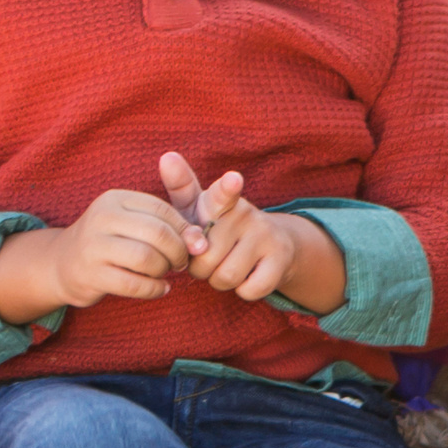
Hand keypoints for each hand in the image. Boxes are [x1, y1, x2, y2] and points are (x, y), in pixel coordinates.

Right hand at [1, 183, 203, 317]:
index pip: (162, 210)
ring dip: (164, 270)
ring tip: (165, 273)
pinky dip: (155, 289)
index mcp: (114, 199)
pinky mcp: (90, 275)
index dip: (184, 229)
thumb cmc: (112, 241)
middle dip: (178, 251)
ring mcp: (92, 247)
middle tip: (180, 262)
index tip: (193, 244)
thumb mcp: (134, 222)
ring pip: (147, 259)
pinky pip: (134, 285)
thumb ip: (169, 225)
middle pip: (157, 234)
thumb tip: (202, 242)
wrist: (63, 263)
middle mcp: (101, 218)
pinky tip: (160, 288)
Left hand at [158, 155, 339, 311]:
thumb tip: (166, 156)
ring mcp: (266, 237)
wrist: (274, 244)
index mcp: (223, 202)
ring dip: (219, 280)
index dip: (227, 187)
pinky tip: (247, 277)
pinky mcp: (281, 261)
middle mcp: (246, 215)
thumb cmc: (221, 226)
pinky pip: (249, 289)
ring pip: (225, 276)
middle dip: (201, 267)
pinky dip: (242, 290)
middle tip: (210, 257)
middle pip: (205, 258)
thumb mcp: (199, 206)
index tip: (232, 178)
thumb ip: (180, 186)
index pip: (223, 193)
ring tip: (226, 266)